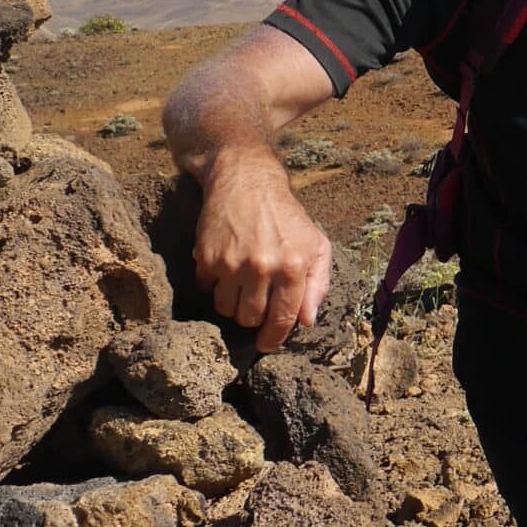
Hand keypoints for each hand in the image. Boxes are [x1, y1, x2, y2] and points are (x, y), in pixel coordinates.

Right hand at [192, 149, 333, 351]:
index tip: (268, 344)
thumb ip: (319, 284)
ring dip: (233, 304)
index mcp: (293, 266)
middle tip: (255, 304)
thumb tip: (308, 321)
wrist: (247, 182)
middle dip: (253, 318)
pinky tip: (225, 268)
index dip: (275, 338)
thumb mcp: (317, 244)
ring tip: (241, 286)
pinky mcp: (207, 257)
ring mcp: (232, 263)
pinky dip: (214, 286)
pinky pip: (207, 290)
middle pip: (250, 318)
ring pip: (226, 309)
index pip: (283, 318)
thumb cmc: (287, 217)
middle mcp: (263, 267)